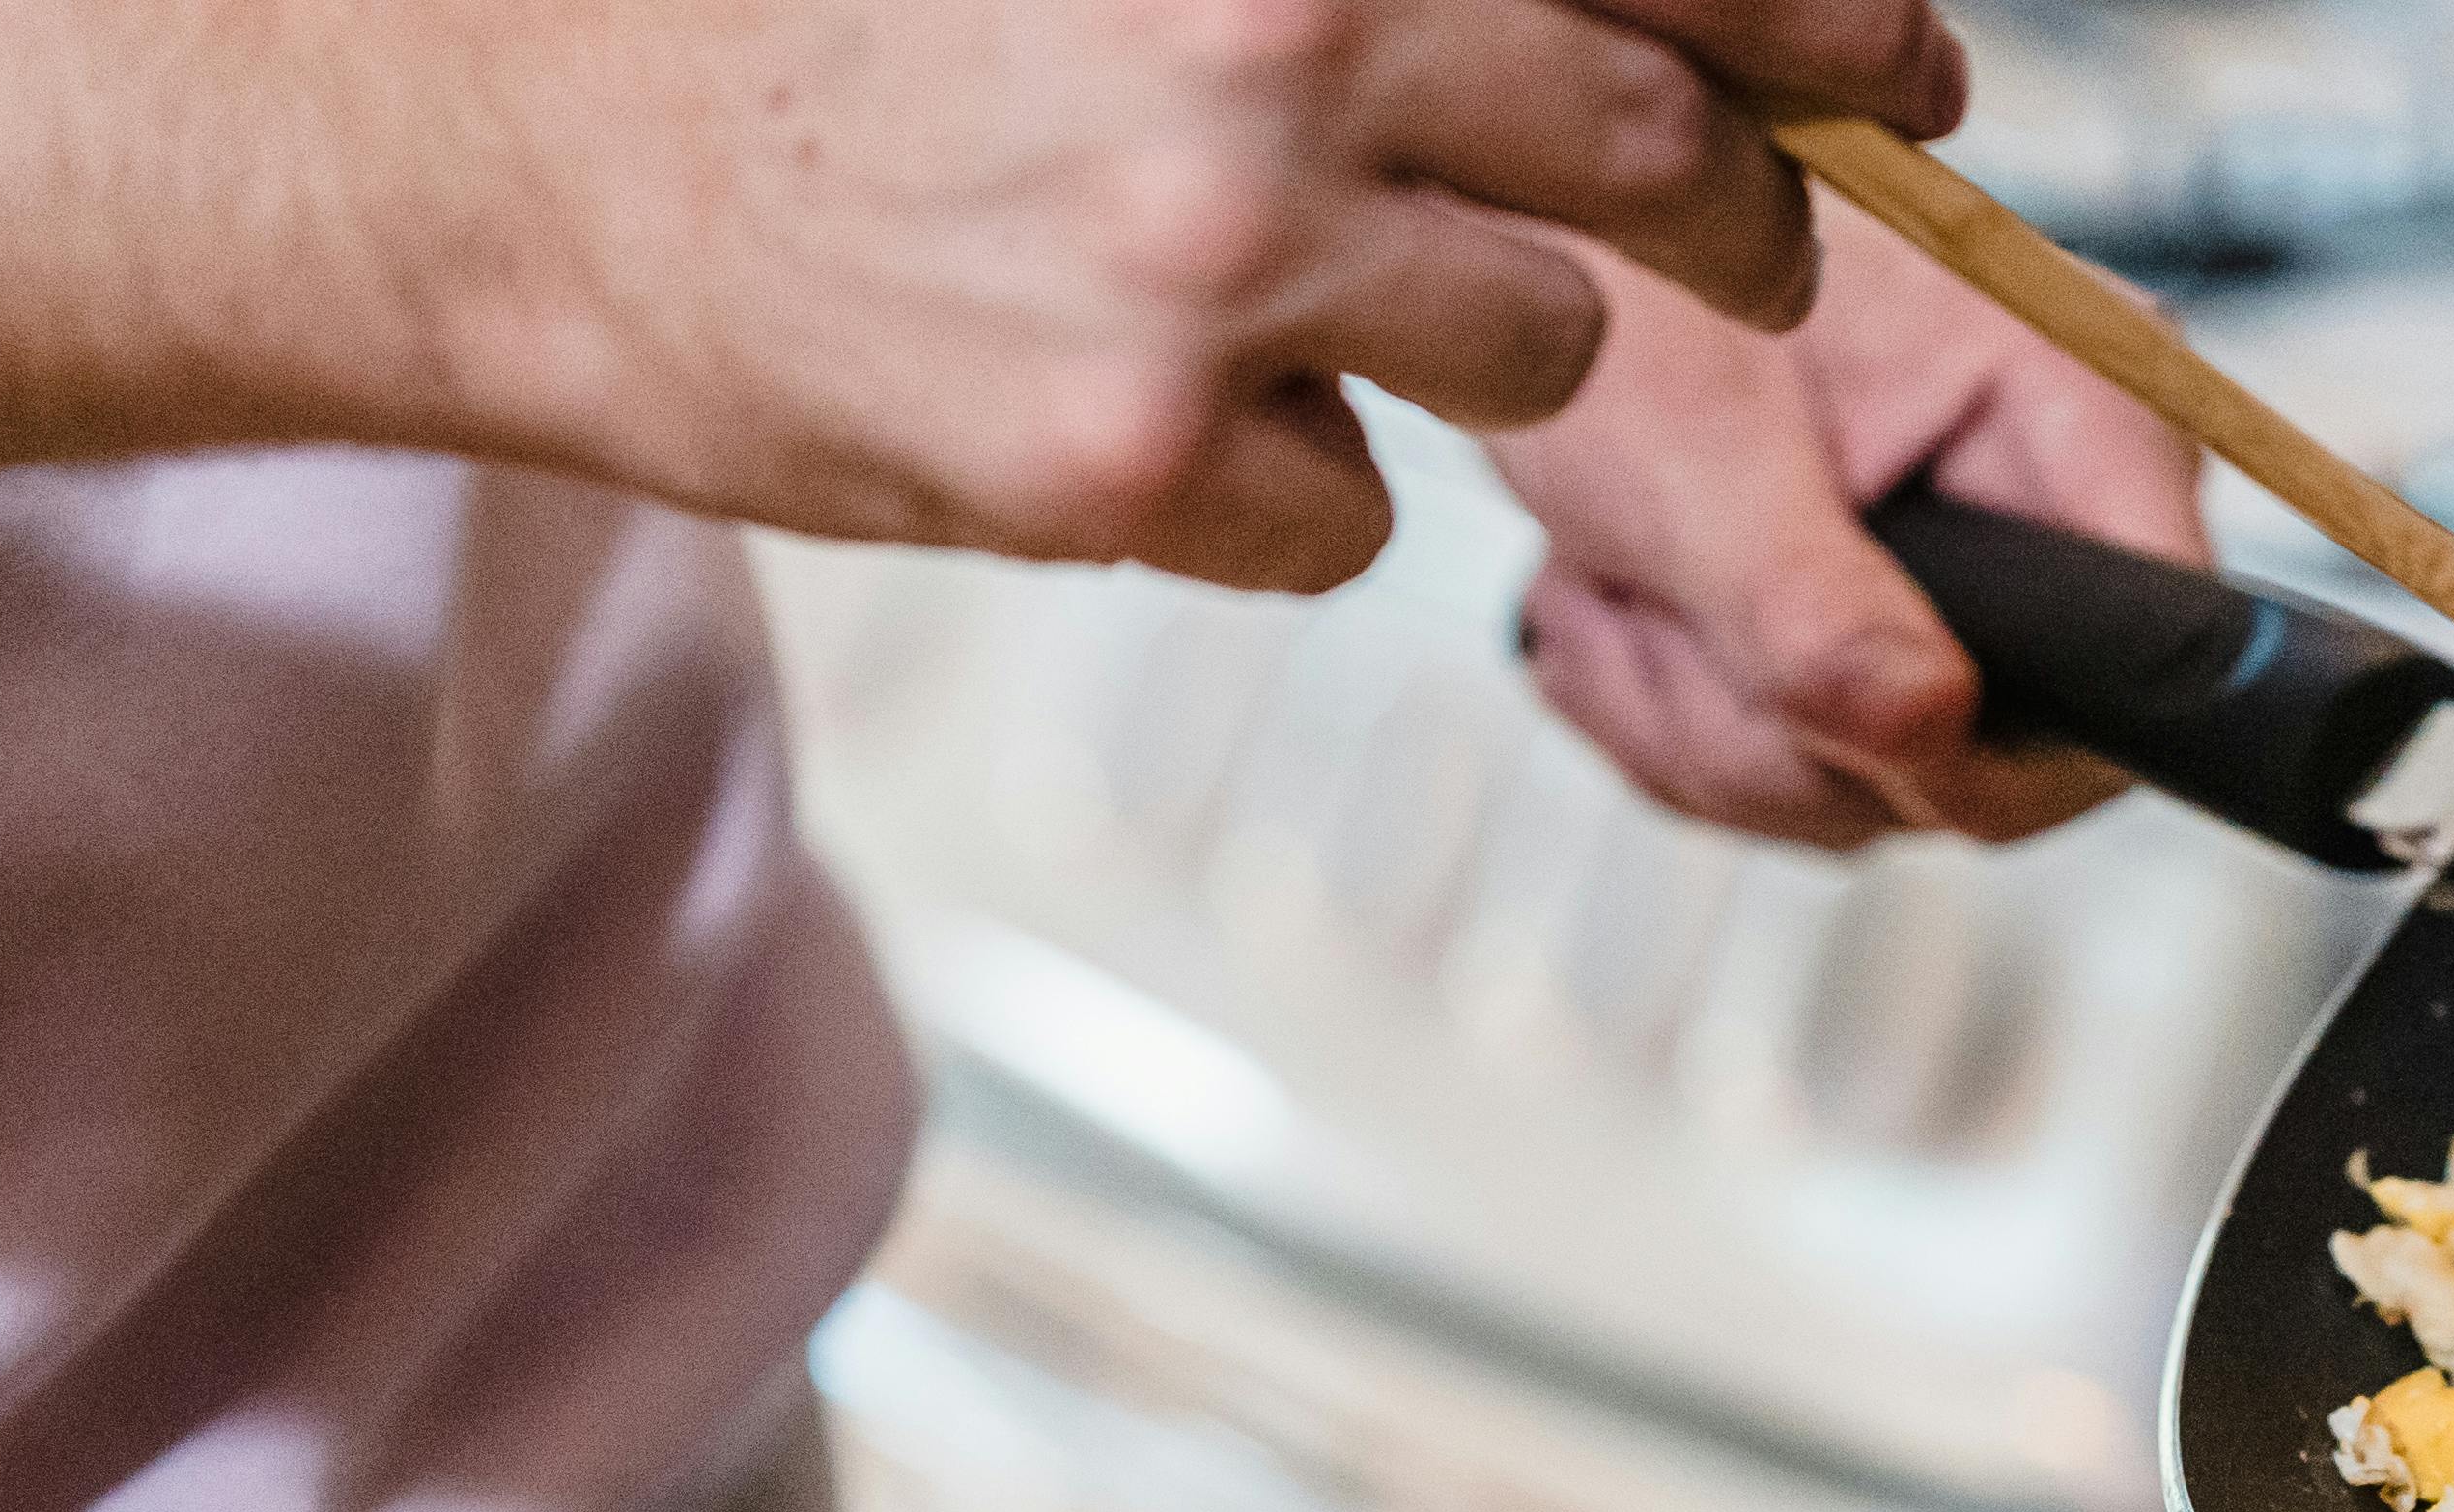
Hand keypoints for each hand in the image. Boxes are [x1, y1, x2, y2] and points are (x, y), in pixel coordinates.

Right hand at [446, 0, 1971, 588]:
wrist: (538, 148)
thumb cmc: (840, 24)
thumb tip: (1636, 21)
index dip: (1838, 20)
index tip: (1915, 71)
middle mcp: (1276, 37)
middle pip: (1669, 159)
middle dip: (1745, 221)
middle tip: (1750, 242)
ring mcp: (1211, 258)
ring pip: (1539, 355)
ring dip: (1474, 348)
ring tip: (1303, 298)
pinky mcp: (1133, 455)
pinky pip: (1353, 520)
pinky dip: (1289, 490)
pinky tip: (1151, 413)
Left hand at [1484, 212, 2210, 849]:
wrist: (1527, 255)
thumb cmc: (1617, 290)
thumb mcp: (1694, 451)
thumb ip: (1808, 602)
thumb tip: (1925, 729)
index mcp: (2074, 407)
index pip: (2159, 654)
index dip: (2009, 746)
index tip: (1851, 725)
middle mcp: (2057, 499)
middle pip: (2004, 759)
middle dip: (1799, 741)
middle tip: (1665, 616)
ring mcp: (1983, 583)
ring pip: (1894, 786)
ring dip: (1720, 736)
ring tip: (1628, 593)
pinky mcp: (1903, 639)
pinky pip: (1827, 779)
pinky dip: (1701, 729)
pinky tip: (1640, 615)